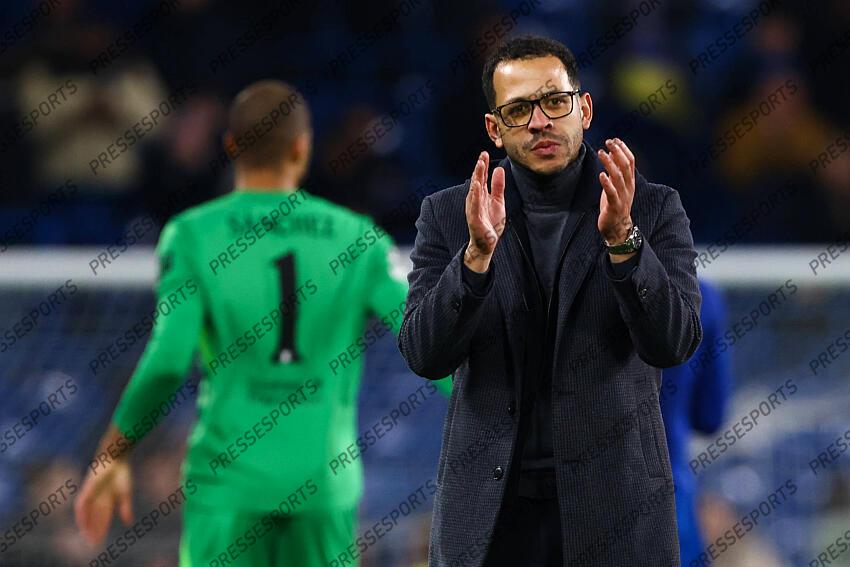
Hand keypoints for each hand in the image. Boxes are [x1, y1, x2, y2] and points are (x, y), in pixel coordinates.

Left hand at [75, 459, 133, 545]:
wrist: (115, 459)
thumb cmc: (122, 474)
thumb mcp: (125, 494)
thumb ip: (125, 508)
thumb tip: (129, 523)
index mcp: (108, 499)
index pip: (103, 517)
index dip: (102, 528)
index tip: (100, 540)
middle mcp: (97, 499)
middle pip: (94, 518)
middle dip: (94, 530)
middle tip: (93, 543)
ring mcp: (91, 494)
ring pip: (87, 514)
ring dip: (87, 525)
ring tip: (88, 536)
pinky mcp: (87, 490)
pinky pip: (81, 505)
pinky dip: (82, 515)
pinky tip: (82, 523)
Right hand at [464, 151, 505, 272]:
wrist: (487, 242)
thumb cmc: (491, 223)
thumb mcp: (498, 201)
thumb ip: (498, 186)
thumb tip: (498, 169)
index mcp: (481, 195)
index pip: (481, 177)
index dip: (482, 166)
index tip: (485, 153)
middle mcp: (475, 199)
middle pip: (477, 180)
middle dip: (479, 168)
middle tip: (482, 155)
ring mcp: (473, 208)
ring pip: (474, 189)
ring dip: (477, 177)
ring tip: (480, 165)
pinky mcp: (473, 218)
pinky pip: (474, 204)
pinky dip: (475, 194)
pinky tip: (476, 185)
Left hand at [597, 138, 635, 245]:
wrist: (617, 227)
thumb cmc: (614, 204)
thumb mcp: (615, 185)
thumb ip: (615, 170)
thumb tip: (611, 152)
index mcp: (629, 181)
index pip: (630, 161)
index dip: (623, 149)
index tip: (615, 139)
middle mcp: (628, 187)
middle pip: (626, 166)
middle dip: (618, 152)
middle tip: (608, 142)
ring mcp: (622, 196)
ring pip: (619, 177)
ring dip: (610, 163)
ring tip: (602, 153)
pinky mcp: (614, 205)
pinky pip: (612, 192)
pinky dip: (607, 183)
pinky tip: (601, 174)